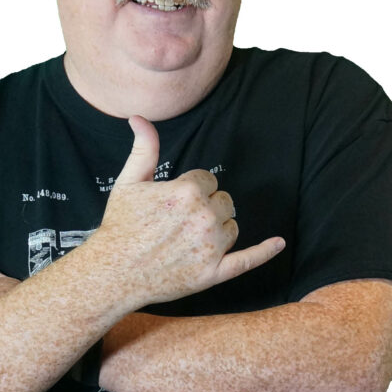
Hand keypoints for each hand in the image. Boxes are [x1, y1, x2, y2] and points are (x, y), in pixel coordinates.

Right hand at [94, 115, 284, 307]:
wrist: (113, 272)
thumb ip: (144, 148)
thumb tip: (139, 118)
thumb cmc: (120, 227)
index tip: (172, 204)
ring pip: (232, 226)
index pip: (208, 181)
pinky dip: (265, 251)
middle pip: (224, 202)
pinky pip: (248, 259)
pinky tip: (278, 243)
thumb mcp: (129, 182)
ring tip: (187, 240)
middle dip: (206, 208)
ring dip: (218, 229)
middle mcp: (204, 217)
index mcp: (188, 191)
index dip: (191, 190)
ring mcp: (212, 246)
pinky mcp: (214, 272)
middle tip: (178, 223)